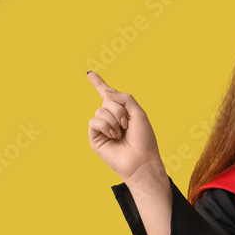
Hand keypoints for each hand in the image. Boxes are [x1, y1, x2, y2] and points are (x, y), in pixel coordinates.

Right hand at [86, 71, 164, 185]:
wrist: (141, 160)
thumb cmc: (144, 139)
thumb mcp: (138, 113)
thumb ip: (124, 98)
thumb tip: (106, 91)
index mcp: (121, 111)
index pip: (108, 95)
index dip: (99, 84)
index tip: (90, 74)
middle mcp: (110, 118)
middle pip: (106, 100)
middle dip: (119, 110)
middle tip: (127, 125)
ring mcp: (102, 128)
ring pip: (100, 110)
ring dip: (114, 120)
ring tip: (121, 134)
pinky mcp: (95, 138)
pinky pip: (94, 121)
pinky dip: (105, 126)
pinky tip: (113, 136)